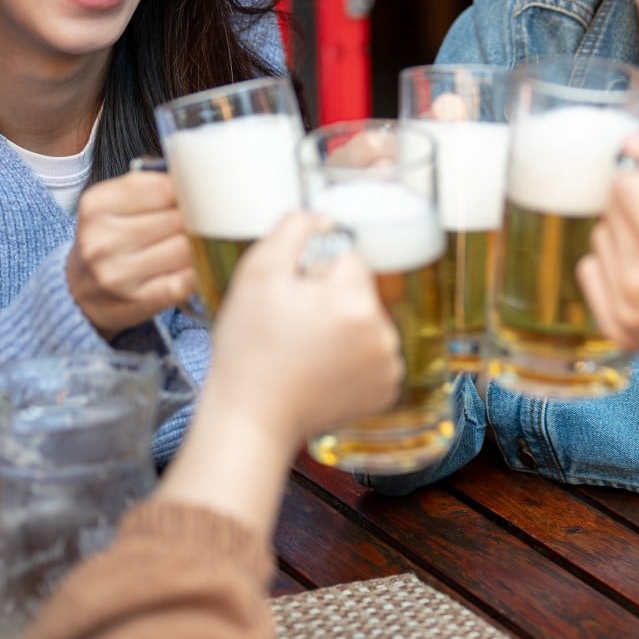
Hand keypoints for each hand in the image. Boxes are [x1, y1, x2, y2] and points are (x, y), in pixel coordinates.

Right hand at [66, 170, 196, 337]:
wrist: (80, 293)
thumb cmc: (107, 242)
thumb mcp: (113, 207)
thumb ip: (151, 188)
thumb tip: (202, 181)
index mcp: (97, 205)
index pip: (163, 187)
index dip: (190, 190)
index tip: (201, 194)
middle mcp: (102, 239)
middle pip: (177, 219)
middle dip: (199, 218)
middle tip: (211, 220)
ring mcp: (118, 273)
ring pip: (185, 248)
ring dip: (201, 245)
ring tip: (205, 242)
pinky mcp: (138, 300)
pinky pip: (187, 280)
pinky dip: (201, 271)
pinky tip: (203, 265)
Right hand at [154, 213, 401, 533]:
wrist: (251, 420)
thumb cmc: (249, 350)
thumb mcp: (257, 274)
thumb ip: (294, 230)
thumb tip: (324, 218)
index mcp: (355, 300)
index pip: (347, 257)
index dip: (314, 271)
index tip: (291, 295)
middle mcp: (383, 333)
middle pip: (359, 291)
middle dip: (330, 299)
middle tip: (292, 325)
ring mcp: (389, 366)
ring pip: (366, 322)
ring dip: (343, 328)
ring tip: (303, 351)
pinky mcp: (386, 391)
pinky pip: (372, 355)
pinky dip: (352, 359)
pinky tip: (320, 371)